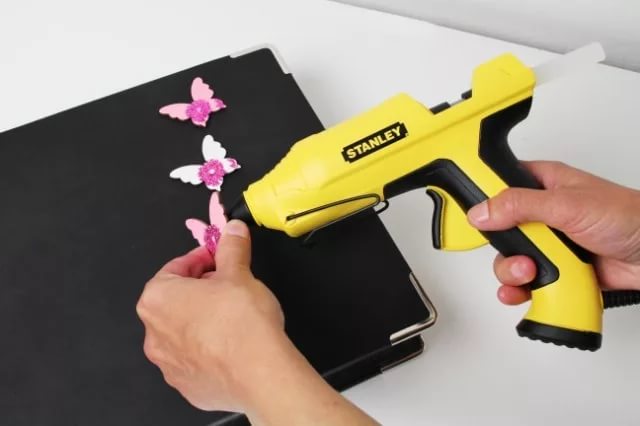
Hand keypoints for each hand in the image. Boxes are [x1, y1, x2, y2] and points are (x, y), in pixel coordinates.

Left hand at [137, 220, 376, 424]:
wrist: (259, 373)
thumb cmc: (242, 325)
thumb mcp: (239, 272)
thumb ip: (232, 248)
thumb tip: (232, 232)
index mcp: (158, 299)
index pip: (175, 268)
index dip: (201, 259)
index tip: (218, 257)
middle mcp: (154, 333)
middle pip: (177, 301)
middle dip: (201, 290)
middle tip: (229, 284)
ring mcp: (169, 364)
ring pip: (185, 332)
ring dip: (203, 321)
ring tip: (233, 316)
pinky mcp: (187, 385)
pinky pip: (195, 360)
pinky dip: (210, 349)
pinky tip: (233, 344)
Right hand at [467, 161, 639, 304]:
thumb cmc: (630, 217)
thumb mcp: (568, 205)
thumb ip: (521, 206)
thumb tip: (482, 211)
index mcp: (544, 185)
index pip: (500, 185)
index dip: (483, 198)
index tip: (472, 215)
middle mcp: (543, 214)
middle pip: (500, 230)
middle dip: (504, 248)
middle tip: (519, 252)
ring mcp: (550, 243)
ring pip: (511, 259)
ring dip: (514, 272)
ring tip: (531, 274)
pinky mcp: (557, 270)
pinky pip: (526, 282)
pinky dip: (521, 290)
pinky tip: (523, 292)